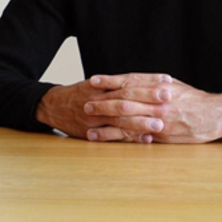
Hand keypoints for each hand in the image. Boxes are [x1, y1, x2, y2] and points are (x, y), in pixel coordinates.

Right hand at [35, 75, 171, 139]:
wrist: (53, 106)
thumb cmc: (79, 94)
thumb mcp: (96, 85)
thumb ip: (117, 85)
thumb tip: (145, 82)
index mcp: (103, 86)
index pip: (129, 82)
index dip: (148, 82)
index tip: (167, 81)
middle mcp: (98, 99)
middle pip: (126, 98)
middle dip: (148, 98)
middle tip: (168, 97)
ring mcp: (95, 117)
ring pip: (120, 119)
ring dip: (141, 122)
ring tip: (160, 124)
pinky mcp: (91, 131)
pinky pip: (113, 136)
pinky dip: (130, 138)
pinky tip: (145, 140)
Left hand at [85, 74, 221, 142]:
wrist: (214, 116)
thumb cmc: (192, 99)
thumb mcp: (173, 85)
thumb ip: (152, 82)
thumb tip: (131, 80)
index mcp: (159, 87)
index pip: (130, 82)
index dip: (110, 81)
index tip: (93, 81)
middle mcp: (157, 102)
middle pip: (125, 101)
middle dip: (103, 103)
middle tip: (85, 104)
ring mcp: (158, 120)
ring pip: (127, 120)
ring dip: (106, 123)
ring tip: (89, 125)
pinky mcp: (160, 136)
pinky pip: (136, 136)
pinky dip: (119, 137)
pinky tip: (106, 138)